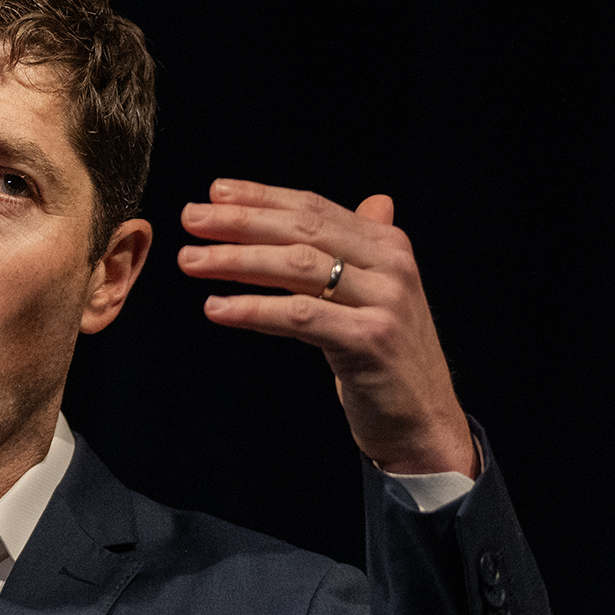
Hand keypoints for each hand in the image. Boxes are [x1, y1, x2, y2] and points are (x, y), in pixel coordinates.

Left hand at [177, 180, 474, 476]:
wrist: (424, 420)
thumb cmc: (387, 359)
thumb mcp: (377, 296)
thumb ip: (366, 250)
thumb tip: (374, 200)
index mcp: (387, 245)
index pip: (314, 208)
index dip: (262, 197)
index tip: (214, 193)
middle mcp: (390, 265)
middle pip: (302, 231)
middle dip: (240, 222)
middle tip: (190, 219)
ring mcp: (383, 301)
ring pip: (297, 266)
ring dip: (236, 260)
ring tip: (191, 261)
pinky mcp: (369, 339)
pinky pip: (300, 316)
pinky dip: (254, 309)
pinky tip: (218, 308)